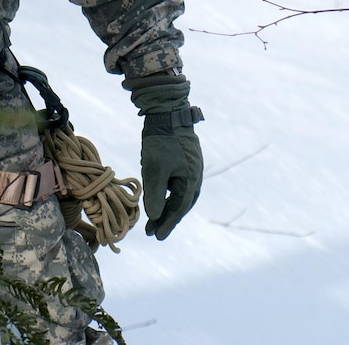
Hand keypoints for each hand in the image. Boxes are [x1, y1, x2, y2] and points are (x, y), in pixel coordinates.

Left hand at [125, 73, 203, 239]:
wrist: (167, 112)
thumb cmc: (160, 141)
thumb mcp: (154, 169)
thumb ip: (156, 194)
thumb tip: (155, 216)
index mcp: (191, 181)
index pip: (178, 209)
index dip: (167, 224)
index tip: (155, 236)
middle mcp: (195, 176)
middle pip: (181, 204)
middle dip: (167, 219)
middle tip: (153, 232)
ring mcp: (191, 168)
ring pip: (180, 195)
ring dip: (167, 207)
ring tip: (153, 219)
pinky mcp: (185, 160)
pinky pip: (177, 184)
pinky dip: (168, 193)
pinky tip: (158, 196)